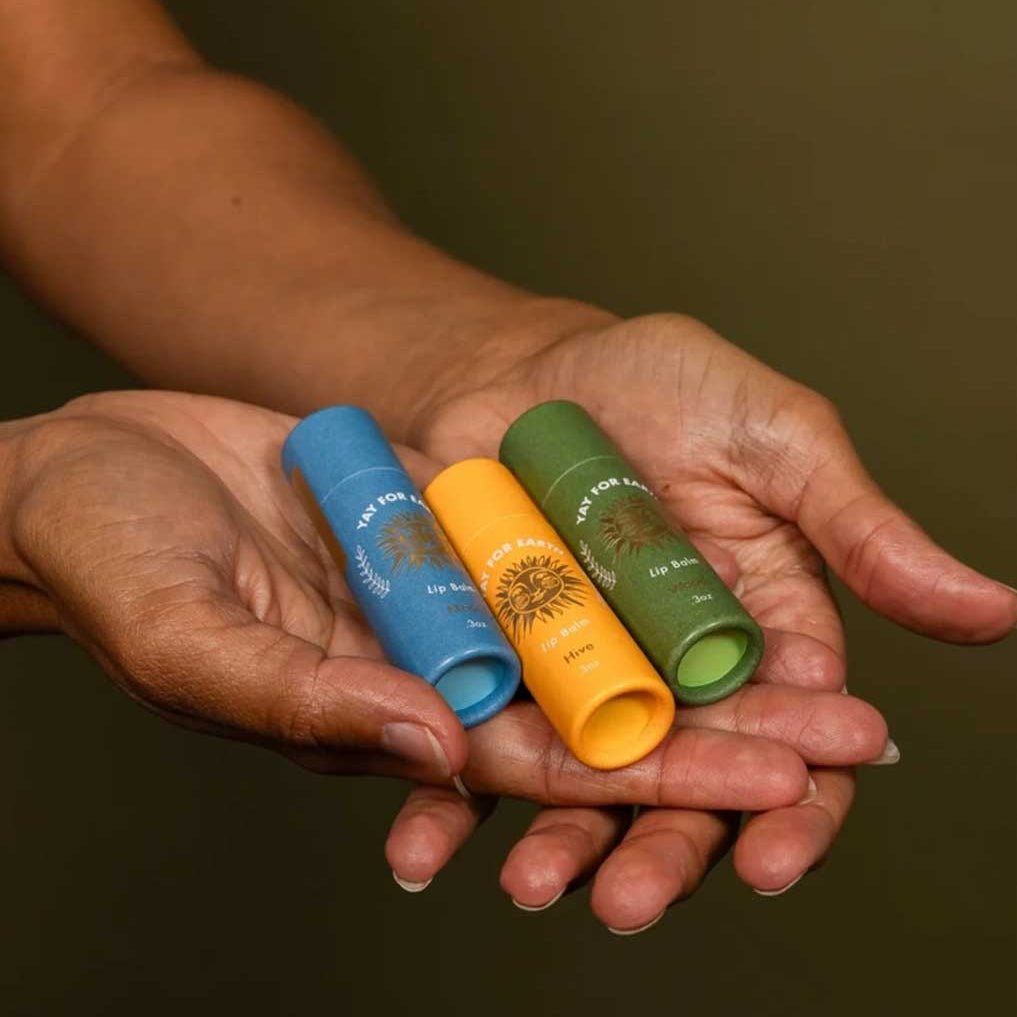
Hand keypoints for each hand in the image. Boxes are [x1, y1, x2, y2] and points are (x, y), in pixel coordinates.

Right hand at [3, 390, 855, 815]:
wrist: (86, 469)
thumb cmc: (107, 560)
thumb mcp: (188, 640)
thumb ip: (304, 704)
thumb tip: (435, 753)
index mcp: (378, 722)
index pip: (544, 769)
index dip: (666, 782)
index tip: (785, 785)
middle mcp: (426, 670)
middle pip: (598, 709)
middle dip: (722, 732)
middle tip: (851, 735)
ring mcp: (437, 596)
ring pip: (590, 633)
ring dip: (697, 648)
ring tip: (819, 666)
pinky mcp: (432, 530)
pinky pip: (543, 553)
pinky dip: (622, 567)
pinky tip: (707, 567)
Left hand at [384, 311, 1014, 928]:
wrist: (525, 367)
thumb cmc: (661, 385)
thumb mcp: (774, 441)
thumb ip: (862, 532)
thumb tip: (994, 611)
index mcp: (754, 638)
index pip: (791, 747)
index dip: (793, 806)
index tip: (774, 855)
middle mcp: (665, 676)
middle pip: (679, 787)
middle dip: (661, 851)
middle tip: (630, 902)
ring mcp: (572, 676)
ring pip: (574, 783)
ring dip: (557, 843)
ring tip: (530, 884)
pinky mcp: (488, 661)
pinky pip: (472, 739)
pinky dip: (449, 792)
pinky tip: (423, 840)